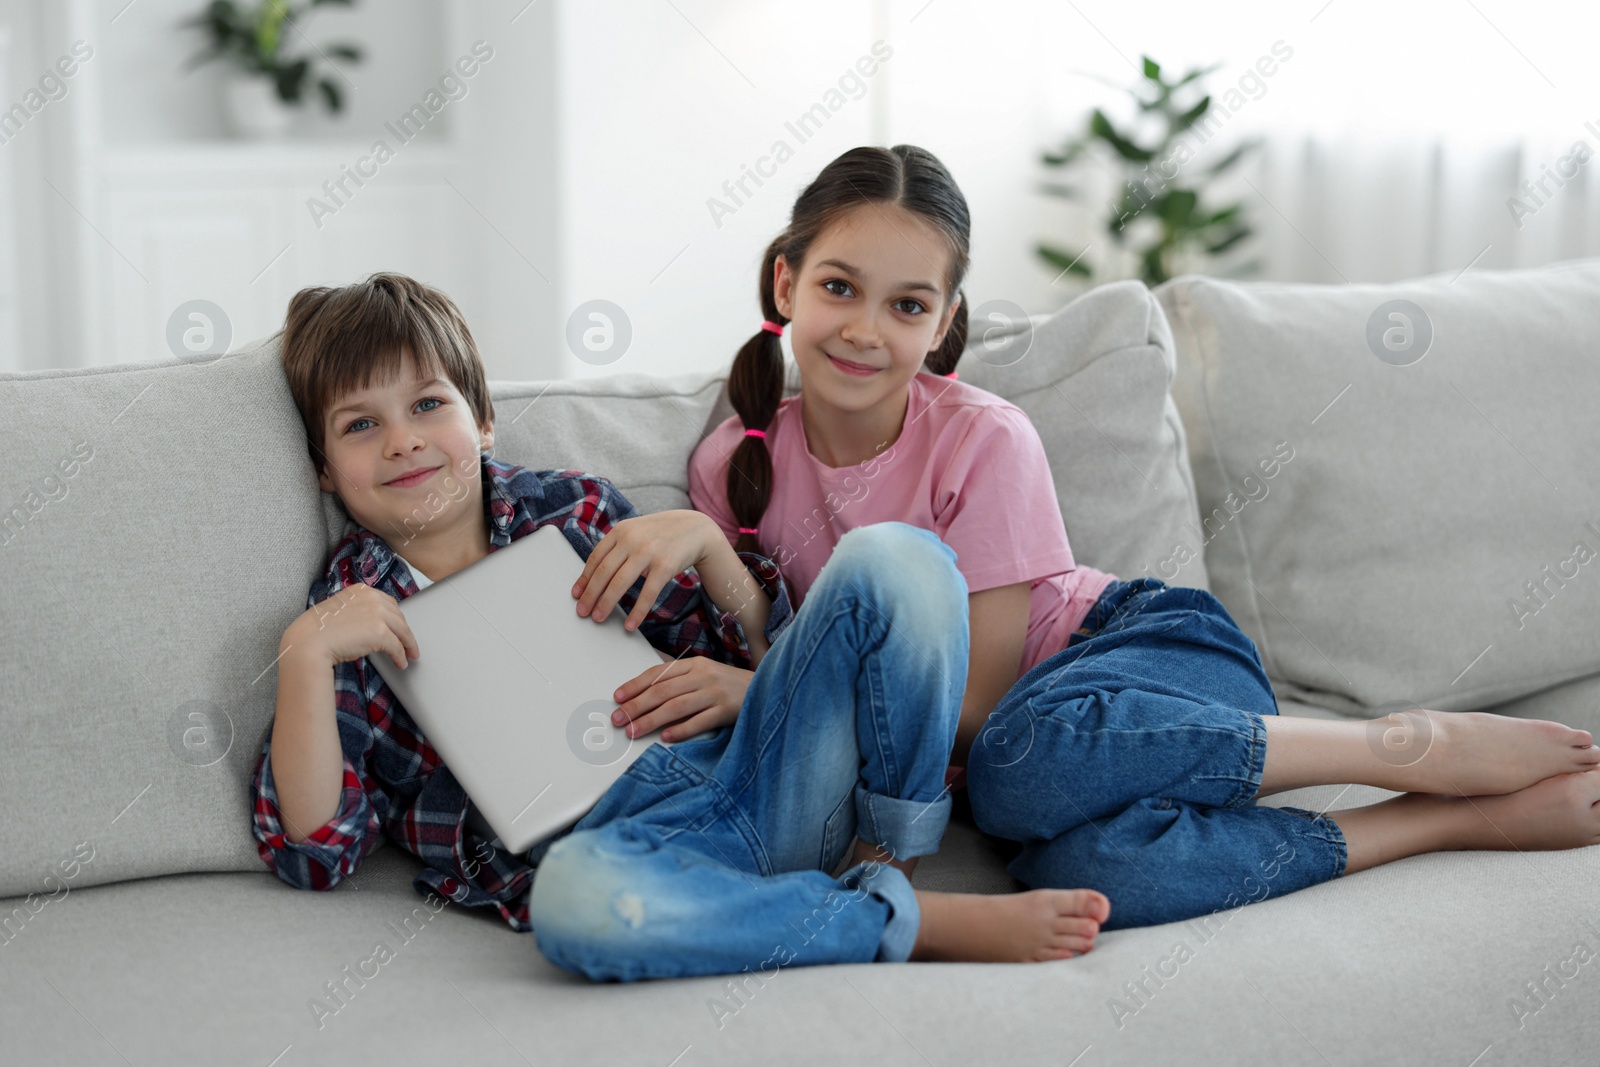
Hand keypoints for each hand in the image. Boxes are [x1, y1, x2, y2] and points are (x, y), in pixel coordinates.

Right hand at [282, 584, 419, 671]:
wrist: (308, 641)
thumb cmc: (319, 630)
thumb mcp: (340, 609)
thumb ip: (358, 610)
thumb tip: (373, 623)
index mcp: (362, 590)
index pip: (388, 603)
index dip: (396, 618)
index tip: (400, 627)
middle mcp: (372, 598)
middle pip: (398, 616)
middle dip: (405, 631)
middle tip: (409, 643)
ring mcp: (377, 614)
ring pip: (402, 631)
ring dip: (408, 645)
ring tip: (410, 655)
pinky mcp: (380, 633)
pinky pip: (397, 646)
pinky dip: (401, 656)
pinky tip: (401, 663)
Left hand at [573, 510, 717, 630]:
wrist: (695, 529)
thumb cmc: (661, 534)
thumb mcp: (636, 532)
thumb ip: (618, 547)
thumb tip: (595, 576)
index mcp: (621, 531)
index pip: (596, 558)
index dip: (584, 579)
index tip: (576, 595)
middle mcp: (632, 540)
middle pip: (604, 572)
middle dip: (590, 595)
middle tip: (582, 612)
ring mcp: (648, 552)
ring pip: (620, 583)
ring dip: (606, 604)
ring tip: (599, 618)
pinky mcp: (665, 566)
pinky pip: (647, 594)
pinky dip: (637, 612)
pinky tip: (630, 624)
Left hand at [611, 656, 752, 741]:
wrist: (767, 689)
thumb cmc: (729, 685)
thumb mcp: (704, 673)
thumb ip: (677, 678)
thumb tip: (644, 686)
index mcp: (695, 664)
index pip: (658, 673)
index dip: (635, 685)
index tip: (618, 697)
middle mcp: (704, 676)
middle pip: (663, 691)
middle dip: (636, 705)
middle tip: (619, 719)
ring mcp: (716, 693)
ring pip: (676, 707)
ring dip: (651, 720)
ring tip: (633, 731)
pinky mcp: (727, 710)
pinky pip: (699, 721)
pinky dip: (681, 729)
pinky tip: (666, 737)